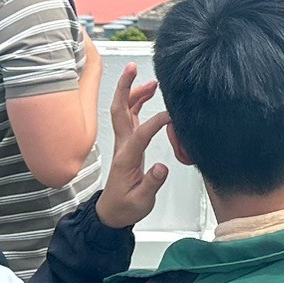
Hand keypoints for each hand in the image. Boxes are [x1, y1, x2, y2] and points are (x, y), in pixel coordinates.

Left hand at [99, 65, 169, 228]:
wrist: (111, 213)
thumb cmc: (126, 207)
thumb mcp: (141, 201)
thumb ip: (151, 183)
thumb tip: (161, 168)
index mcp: (126, 158)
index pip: (140, 134)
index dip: (155, 123)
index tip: (172, 116)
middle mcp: (122, 146)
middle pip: (119, 110)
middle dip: (125, 88)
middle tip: (133, 68)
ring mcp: (123, 143)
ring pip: (123, 111)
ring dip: (133, 92)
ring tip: (151, 80)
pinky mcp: (127, 143)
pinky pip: (129, 117)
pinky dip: (136, 102)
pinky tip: (147, 94)